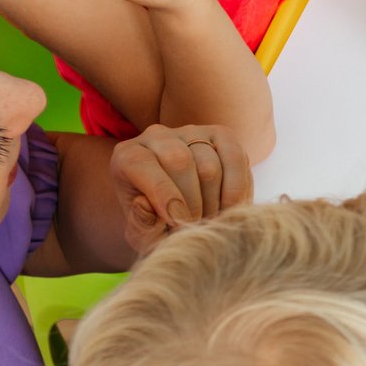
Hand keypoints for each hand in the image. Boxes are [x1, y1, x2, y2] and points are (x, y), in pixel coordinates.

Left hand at [109, 124, 252, 252]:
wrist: (180, 211)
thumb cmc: (157, 224)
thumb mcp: (143, 232)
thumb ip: (140, 226)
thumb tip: (145, 204)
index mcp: (128, 156)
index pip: (142, 165)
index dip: (163, 195)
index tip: (178, 223)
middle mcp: (157, 136)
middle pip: (180, 161)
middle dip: (192, 202)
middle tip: (197, 228)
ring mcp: (192, 132)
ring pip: (209, 165)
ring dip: (214, 202)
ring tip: (210, 221)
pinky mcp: (222, 135)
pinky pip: (236, 159)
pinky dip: (237, 190)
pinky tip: (231, 209)